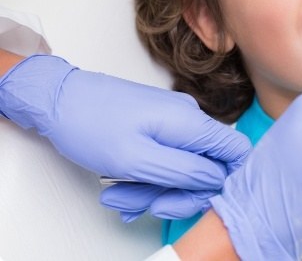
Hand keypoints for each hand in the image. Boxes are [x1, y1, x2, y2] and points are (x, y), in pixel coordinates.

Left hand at [0, 55, 250, 218]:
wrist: (60, 100)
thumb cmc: (91, 124)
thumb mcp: (138, 159)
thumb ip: (184, 171)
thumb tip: (218, 179)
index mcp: (190, 122)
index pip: (236, 150)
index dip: (226, 180)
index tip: (198, 199)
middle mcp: (187, 118)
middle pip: (206, 166)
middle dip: (177, 193)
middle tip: (146, 205)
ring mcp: (172, 121)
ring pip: (181, 167)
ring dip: (154, 189)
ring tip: (120, 197)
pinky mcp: (158, 126)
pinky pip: (165, 159)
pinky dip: (147, 177)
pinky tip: (122, 188)